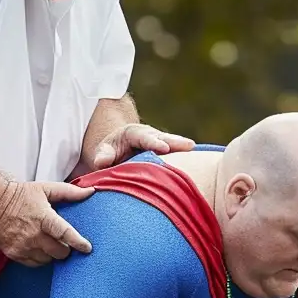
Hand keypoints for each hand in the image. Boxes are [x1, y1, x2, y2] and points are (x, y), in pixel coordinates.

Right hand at [0, 178, 92, 264]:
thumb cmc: (21, 196)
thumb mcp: (46, 189)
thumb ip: (69, 192)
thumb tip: (90, 191)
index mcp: (44, 217)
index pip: (64, 233)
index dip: (78, 242)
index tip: (87, 248)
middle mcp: (34, 235)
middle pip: (59, 252)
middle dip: (65, 249)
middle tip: (64, 242)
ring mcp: (24, 246)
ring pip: (48, 260)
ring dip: (52, 254)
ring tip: (48, 243)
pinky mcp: (15, 254)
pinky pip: (34, 264)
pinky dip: (40, 258)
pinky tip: (38, 247)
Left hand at [78, 119, 195, 173]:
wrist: (116, 152)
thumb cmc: (108, 152)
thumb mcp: (102, 151)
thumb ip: (103, 155)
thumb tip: (102, 161)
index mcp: (133, 133)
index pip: (144, 137)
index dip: (154, 142)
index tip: (163, 148)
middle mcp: (148, 136)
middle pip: (163, 137)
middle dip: (174, 141)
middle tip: (188, 145)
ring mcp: (157, 144)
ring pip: (171, 144)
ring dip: (182, 147)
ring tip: (194, 149)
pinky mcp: (163, 153)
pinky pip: (173, 155)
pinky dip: (183, 158)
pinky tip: (195, 164)